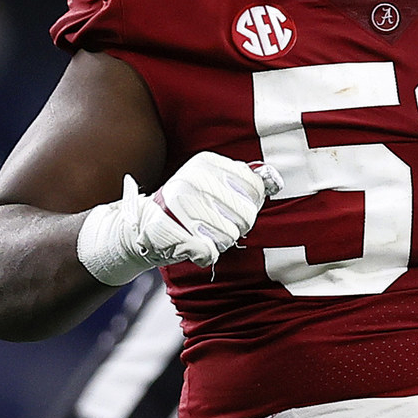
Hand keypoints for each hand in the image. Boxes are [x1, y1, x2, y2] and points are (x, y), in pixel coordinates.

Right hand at [142, 153, 281, 270]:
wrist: (142, 224)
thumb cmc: (188, 207)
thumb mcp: (215, 184)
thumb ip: (245, 181)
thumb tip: (275, 180)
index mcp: (206, 163)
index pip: (254, 187)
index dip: (251, 205)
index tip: (234, 208)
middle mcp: (191, 178)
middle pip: (245, 215)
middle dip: (237, 227)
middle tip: (216, 225)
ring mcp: (176, 203)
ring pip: (228, 236)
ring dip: (220, 242)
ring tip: (202, 234)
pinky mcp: (165, 228)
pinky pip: (206, 251)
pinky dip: (205, 254)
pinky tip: (194, 246)